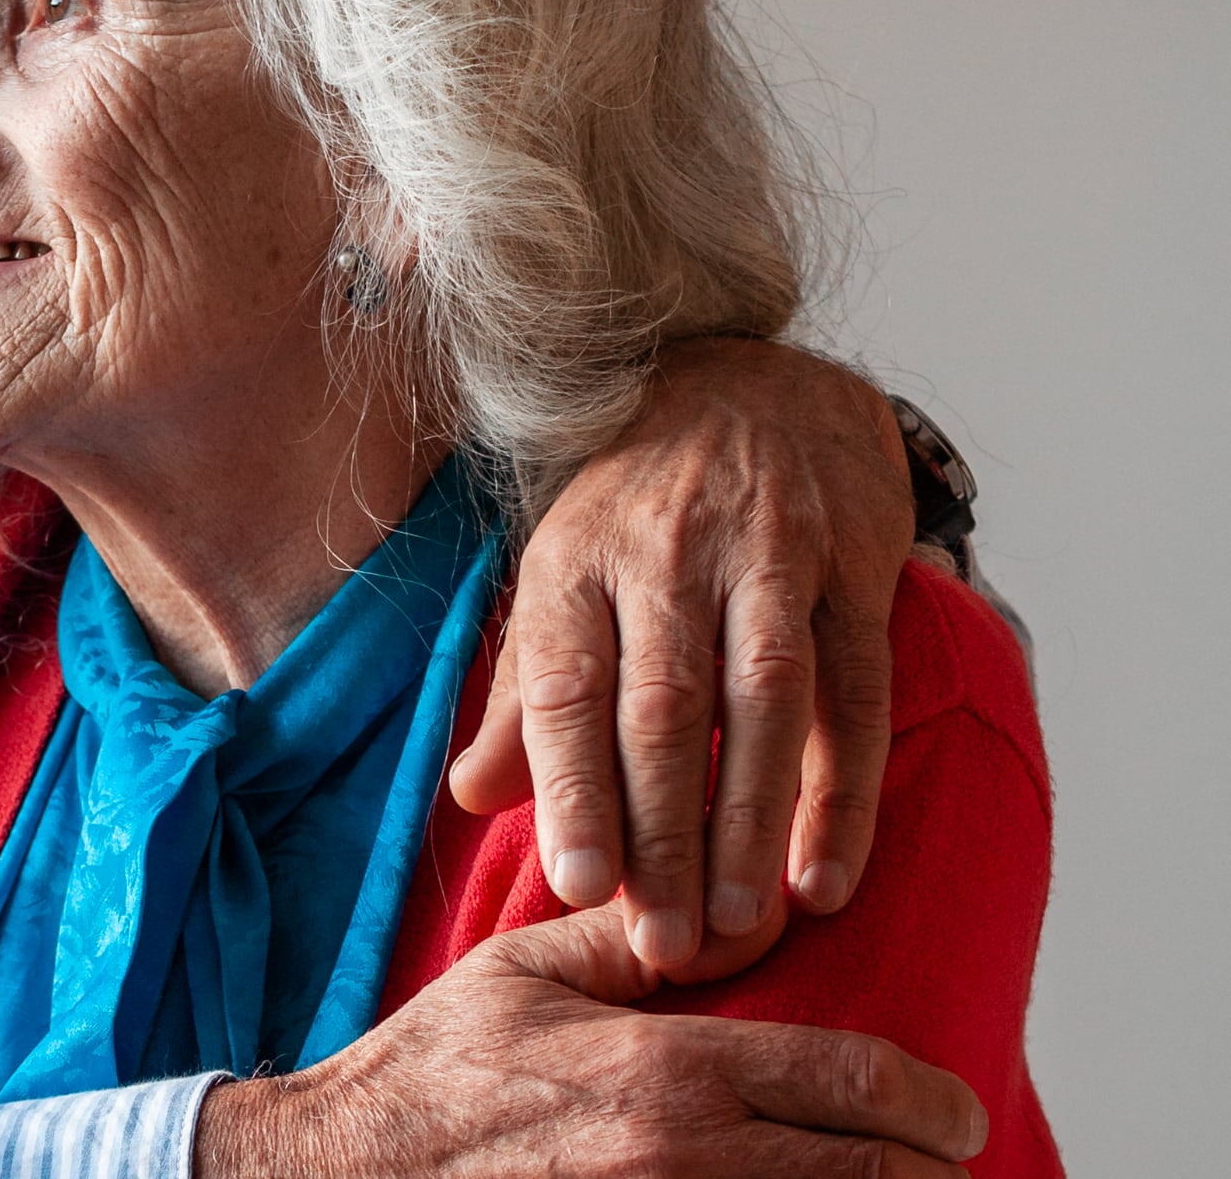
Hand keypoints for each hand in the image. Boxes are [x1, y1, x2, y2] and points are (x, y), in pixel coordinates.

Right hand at [195, 907, 986, 1177]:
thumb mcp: (524, 971)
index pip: (853, 1085)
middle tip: (945, 1155)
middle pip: (873, 1176)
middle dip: (928, 1169)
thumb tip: (741, 909)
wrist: (352, 1172)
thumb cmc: (435, 1072)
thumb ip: (637, 937)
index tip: (957, 1106)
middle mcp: (685, 1160)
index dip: (930, 1100)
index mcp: (667, 1071)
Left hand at [448, 337, 914, 971]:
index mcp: (576, 563)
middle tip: (663, 942)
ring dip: (751, 822)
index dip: (572, 787)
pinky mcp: (852, 565)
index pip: (569, 686)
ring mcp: (765, 555)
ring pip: (762, 701)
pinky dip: (844, 790)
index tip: (576, 885)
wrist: (751, 381)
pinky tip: (824, 872)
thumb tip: (470, 798)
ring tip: (740, 926)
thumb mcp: (561, 580)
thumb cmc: (638, 510)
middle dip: (663, 834)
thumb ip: (527, 696)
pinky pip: (853, 689)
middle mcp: (665, 554)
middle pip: (663, 708)